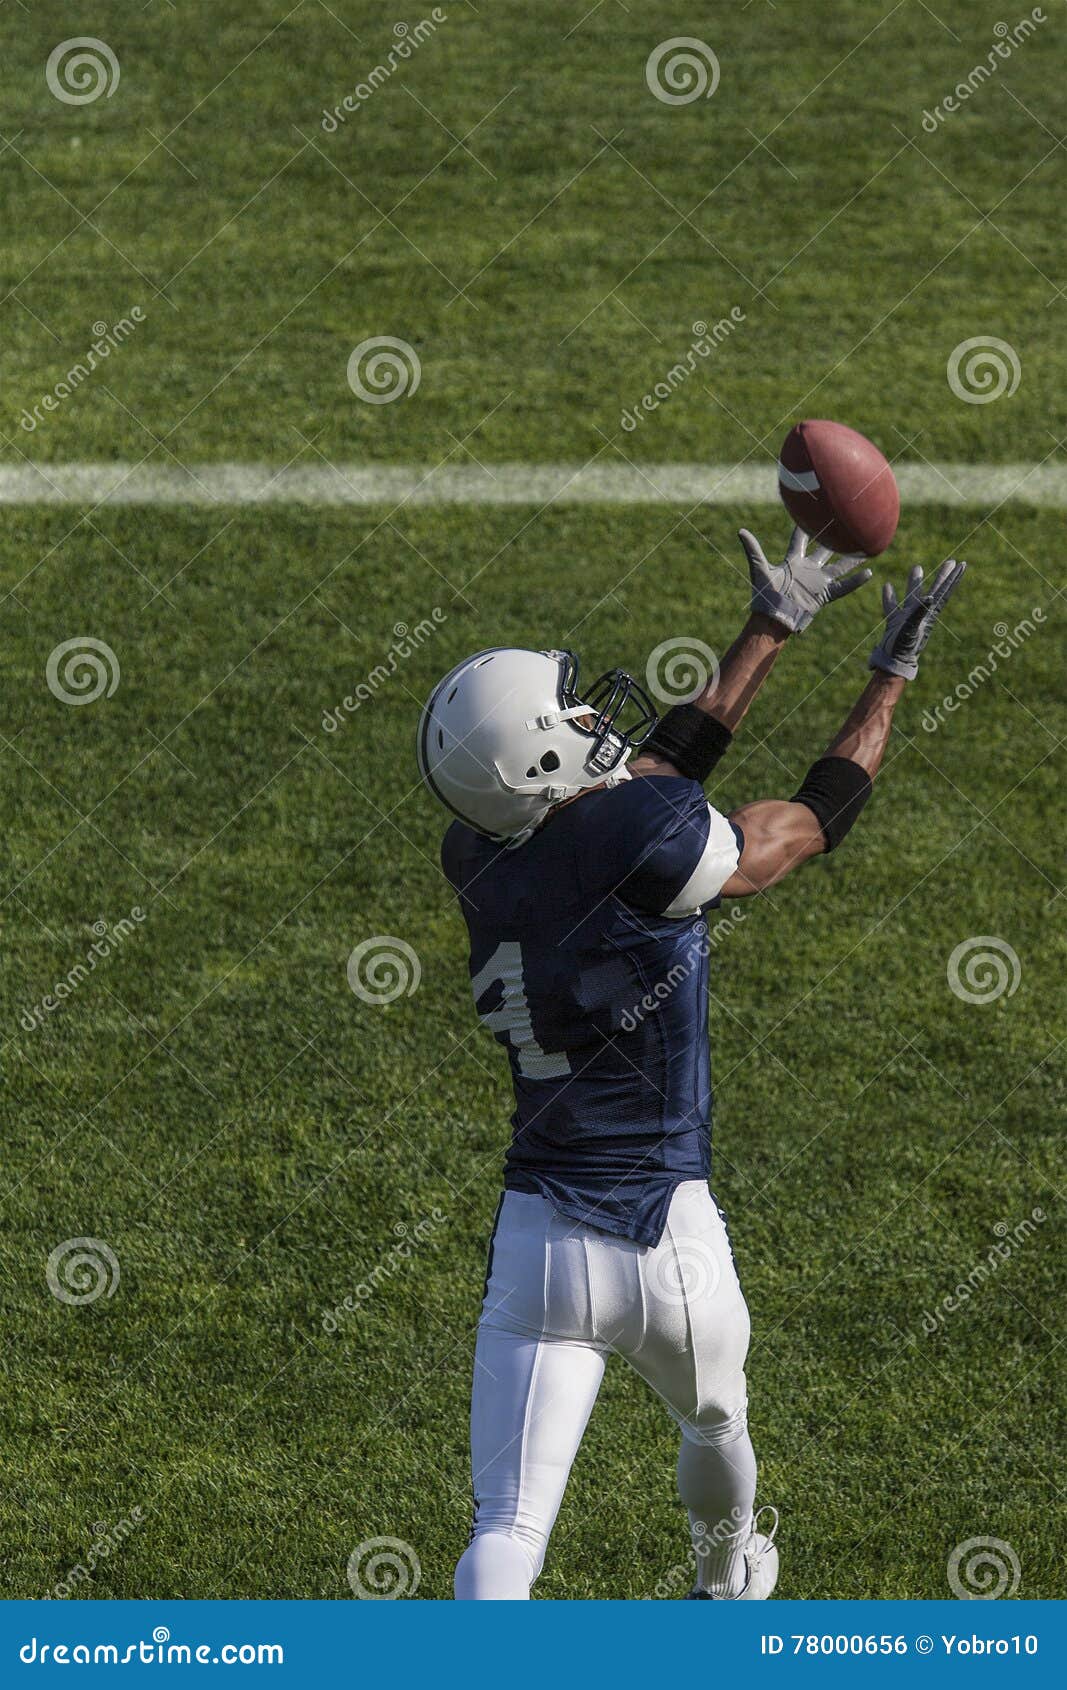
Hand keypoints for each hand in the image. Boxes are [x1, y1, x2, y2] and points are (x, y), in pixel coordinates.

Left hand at [740, 525, 872, 633]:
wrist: (772, 618)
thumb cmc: (764, 595)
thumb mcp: (759, 568)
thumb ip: (753, 549)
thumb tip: (740, 530)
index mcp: (793, 561)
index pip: (800, 539)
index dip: (805, 526)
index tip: (813, 510)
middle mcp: (807, 569)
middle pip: (823, 549)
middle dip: (832, 537)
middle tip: (845, 521)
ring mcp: (817, 582)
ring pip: (839, 567)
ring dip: (851, 558)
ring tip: (866, 546)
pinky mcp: (823, 595)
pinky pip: (843, 587)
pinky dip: (856, 581)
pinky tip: (870, 573)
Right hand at [868, 559, 966, 679]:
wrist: (892, 662)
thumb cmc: (903, 647)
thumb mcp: (912, 628)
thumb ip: (919, 612)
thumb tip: (930, 597)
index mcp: (928, 614)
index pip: (943, 592)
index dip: (952, 579)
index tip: (961, 565)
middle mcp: (921, 614)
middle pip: (934, 592)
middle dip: (942, 577)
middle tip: (950, 562)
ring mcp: (908, 618)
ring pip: (913, 596)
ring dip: (915, 583)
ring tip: (917, 567)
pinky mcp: (896, 623)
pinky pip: (893, 607)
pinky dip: (890, 597)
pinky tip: (887, 585)